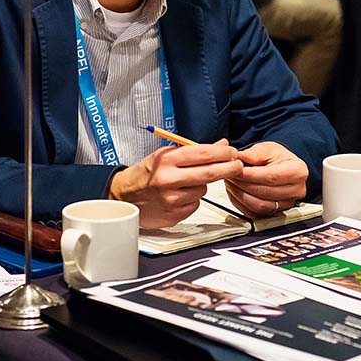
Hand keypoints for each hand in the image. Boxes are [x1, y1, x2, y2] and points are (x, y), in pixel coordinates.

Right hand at [109, 140, 243, 228]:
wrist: (123, 197)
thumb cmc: (145, 174)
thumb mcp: (165, 155)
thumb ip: (193, 151)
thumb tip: (221, 146)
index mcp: (166, 161)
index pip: (202, 154)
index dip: (222, 153)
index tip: (233, 152)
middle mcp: (168, 180)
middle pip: (209, 173)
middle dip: (229, 168)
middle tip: (238, 165)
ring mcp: (171, 200)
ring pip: (203, 190)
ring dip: (203, 185)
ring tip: (188, 182)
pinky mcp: (173, 215)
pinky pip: (195, 204)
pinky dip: (193, 199)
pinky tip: (180, 195)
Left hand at [224, 142, 308, 218]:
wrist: (283, 168)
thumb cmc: (278, 158)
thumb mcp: (268, 148)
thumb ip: (255, 153)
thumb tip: (240, 157)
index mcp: (298, 171)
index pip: (271, 177)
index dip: (250, 175)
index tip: (236, 170)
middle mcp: (296, 190)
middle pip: (264, 193)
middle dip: (243, 184)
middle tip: (229, 174)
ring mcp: (287, 204)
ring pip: (259, 206)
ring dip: (240, 195)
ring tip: (231, 182)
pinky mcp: (276, 214)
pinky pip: (255, 213)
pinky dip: (241, 203)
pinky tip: (235, 191)